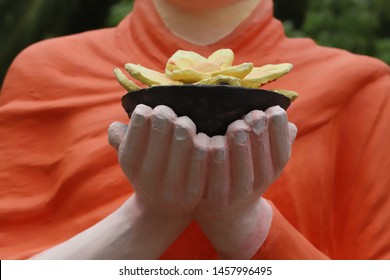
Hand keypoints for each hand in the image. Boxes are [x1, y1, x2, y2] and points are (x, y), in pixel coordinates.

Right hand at [108, 104, 209, 217]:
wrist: (162, 210)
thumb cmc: (147, 170)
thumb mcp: (130, 156)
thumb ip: (119, 138)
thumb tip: (115, 126)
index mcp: (129, 161)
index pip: (141, 119)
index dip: (148, 110)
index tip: (151, 112)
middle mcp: (148, 176)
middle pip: (164, 124)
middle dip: (168, 113)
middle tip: (171, 116)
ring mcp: (171, 186)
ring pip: (186, 136)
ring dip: (187, 124)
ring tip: (185, 126)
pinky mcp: (194, 192)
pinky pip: (204, 154)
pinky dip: (204, 140)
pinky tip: (201, 139)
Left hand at [195, 106, 296, 258]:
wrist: (226, 212)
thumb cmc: (246, 172)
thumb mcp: (264, 159)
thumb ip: (274, 138)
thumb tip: (280, 114)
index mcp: (270, 173)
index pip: (281, 155)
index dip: (279, 133)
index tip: (274, 111)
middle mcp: (254, 187)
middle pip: (261, 164)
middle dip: (257, 137)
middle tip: (252, 116)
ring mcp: (231, 196)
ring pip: (236, 173)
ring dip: (236, 149)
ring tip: (235, 128)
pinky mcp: (209, 199)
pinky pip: (209, 180)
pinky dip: (208, 160)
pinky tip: (207, 142)